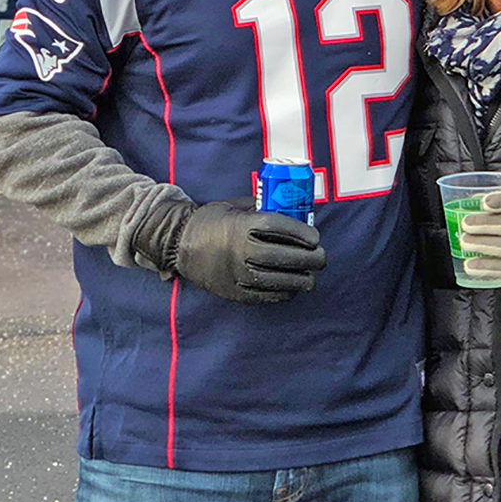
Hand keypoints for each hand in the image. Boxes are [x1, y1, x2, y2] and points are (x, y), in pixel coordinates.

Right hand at [170, 199, 326, 304]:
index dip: (302, 233)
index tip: (315, 237)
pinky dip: (282, 293)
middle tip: (321, 258)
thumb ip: (261, 207)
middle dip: (308, 259)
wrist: (179, 245)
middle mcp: (240, 250)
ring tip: (311, 277)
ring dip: (300, 280)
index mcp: (241, 226)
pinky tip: (292, 288)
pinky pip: (264, 295)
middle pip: (283, 256)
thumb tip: (291, 209)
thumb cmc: (211, 221)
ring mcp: (237, 273)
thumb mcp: (235, 206)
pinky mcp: (234, 291)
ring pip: (277, 280)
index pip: (279, 228)